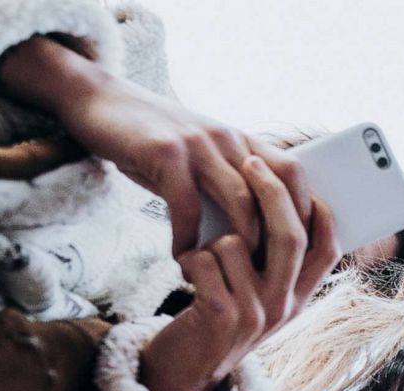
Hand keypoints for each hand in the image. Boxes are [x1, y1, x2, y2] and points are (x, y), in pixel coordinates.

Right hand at [0, 37, 312, 253]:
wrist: (98, 100)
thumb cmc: (152, 140)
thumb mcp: (199, 156)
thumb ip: (227, 185)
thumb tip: (252, 236)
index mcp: (242, 140)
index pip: (293, 174)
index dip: (305, 213)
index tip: (301, 252)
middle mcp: (229, 138)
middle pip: (275, 192)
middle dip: (278, 239)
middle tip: (269, 277)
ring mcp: (199, 144)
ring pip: (240, 201)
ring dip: (236, 245)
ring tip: (227, 274)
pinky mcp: (166, 153)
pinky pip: (187, 205)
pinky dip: (188, 238)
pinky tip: (181, 257)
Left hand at [138, 158, 338, 390]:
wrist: (185, 371)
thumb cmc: (218, 317)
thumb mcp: (258, 294)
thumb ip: (274, 260)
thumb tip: (281, 200)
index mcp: (300, 298)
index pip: (328, 248)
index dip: (320, 210)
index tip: (302, 177)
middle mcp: (284, 306)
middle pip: (290, 235)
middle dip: (270, 191)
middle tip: (249, 162)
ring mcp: (256, 314)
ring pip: (237, 243)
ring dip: (212, 240)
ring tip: (203, 259)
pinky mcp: (221, 317)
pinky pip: (206, 260)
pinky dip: (189, 258)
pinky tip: (186, 273)